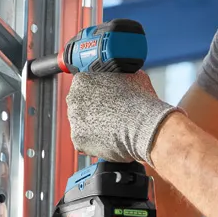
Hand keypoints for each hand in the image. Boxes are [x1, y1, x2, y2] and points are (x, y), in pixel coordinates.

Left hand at [66, 71, 183, 164]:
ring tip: (111, 127)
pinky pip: (84, 140)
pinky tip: (108, 138)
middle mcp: (73, 99)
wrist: (144, 126)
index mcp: (82, 80)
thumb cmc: (140, 100)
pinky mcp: (78, 139)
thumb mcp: (132, 75)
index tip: (103, 97)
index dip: (95, 91)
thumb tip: (123, 76)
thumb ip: (119, 75)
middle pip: (79, 104)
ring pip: (81, 123)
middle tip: (108, 113)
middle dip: (91, 109)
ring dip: (92, 125)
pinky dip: (94, 141)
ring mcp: (74, 120)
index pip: (83, 85)